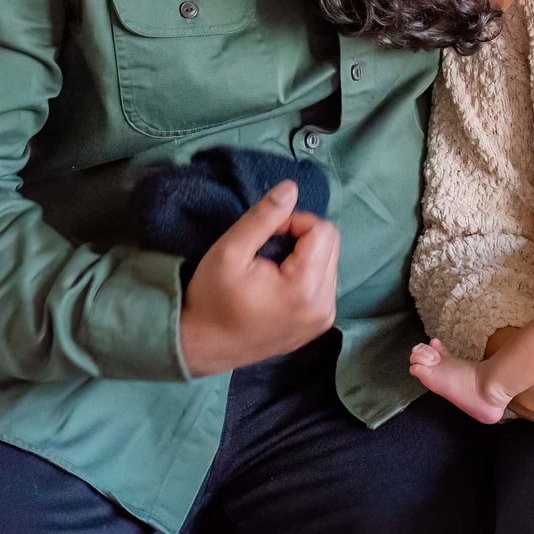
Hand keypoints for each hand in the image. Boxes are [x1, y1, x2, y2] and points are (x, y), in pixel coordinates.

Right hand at [176, 182, 339, 376]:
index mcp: (307, 289)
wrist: (203, 346)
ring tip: (270, 267)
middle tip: (266, 248)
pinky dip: (305, 273)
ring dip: (303, 254)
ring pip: (329, 261)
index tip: (265, 234)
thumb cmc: (212, 299)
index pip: (322, 230)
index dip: (293, 221)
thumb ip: (263, 217)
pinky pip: (324, 282)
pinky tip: (277, 283)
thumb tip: (292, 188)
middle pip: (331, 244)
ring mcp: (323, 318)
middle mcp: (325, 306)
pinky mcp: (318, 324)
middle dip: (300, 236)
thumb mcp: (230, 251)